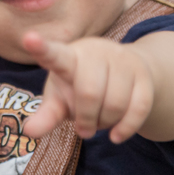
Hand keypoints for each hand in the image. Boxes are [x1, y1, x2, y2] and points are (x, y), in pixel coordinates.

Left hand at [21, 33, 153, 142]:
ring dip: (106, 123)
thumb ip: (47, 115)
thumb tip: (29, 132)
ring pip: (116, 104)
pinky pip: (139, 108)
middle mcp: (96, 52)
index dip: (41, 48)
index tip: (29, 38)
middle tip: (84, 129)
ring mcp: (122, 60)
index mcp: (68, 56)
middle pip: (89, 92)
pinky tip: (116, 135)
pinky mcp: (144, 75)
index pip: (54, 54)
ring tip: (101, 121)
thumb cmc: (81, 87)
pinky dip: (126, 128)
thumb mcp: (61, 98)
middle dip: (86, 119)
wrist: (125, 75)